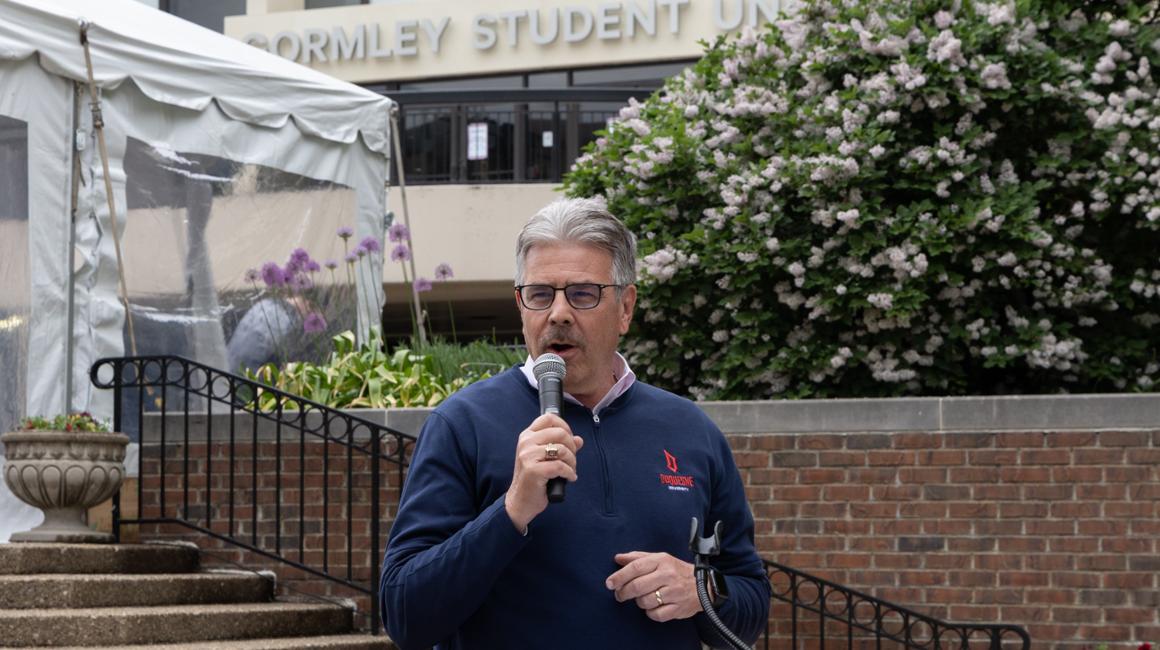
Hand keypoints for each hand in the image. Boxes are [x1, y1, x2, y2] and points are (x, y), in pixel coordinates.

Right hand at [504, 413, 583, 531]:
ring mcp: (528, 456)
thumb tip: (579, 439)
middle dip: (572, 447)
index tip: (569, 439)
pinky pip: (560, 466)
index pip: (548, 418)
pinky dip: (569, 473)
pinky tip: (569, 478)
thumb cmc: (534, 479)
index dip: (564, 426)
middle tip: (572, 459)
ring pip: (561, 450)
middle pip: (560, 433)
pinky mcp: (533, 470)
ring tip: (570, 470)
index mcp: (527, 436)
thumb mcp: (546, 459)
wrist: (520, 501)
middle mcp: (526, 443)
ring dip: (572, 461)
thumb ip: (561, 446)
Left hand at [605, 551, 701, 621]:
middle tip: (619, 595)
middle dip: (623, 593)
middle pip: (637, 586)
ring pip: (645, 602)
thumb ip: (638, 558)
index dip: (620, 576)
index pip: (636, 567)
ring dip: (639, 602)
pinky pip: (656, 615)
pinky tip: (653, 607)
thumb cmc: (677, 571)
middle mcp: (668, 575)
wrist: (706, 584)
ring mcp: (674, 593)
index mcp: (662, 561)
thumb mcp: (660, 559)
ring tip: (642, 598)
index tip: (609, 583)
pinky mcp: (678, 608)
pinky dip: (650, 613)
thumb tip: (618, 558)